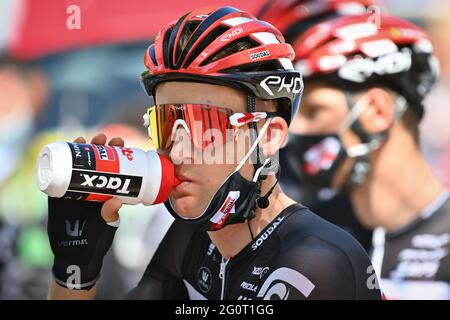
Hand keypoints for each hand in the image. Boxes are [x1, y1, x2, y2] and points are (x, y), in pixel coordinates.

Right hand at [47, 133, 123, 289]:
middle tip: (110, 139)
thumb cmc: (96, 238)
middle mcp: (93, 185)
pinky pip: (62, 171)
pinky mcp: (62, 190)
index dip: (117, 154)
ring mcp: (77, 186)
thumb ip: (111, 213)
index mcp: (107, 190)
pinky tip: (70, 144)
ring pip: (81, 162)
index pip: (114, 168)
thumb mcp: (107, 224)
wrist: (74, 251)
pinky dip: (65, 158)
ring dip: (85, 147)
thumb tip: (116, 200)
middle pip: (99, 160)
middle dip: (103, 146)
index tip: (122, 144)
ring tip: (90, 139)